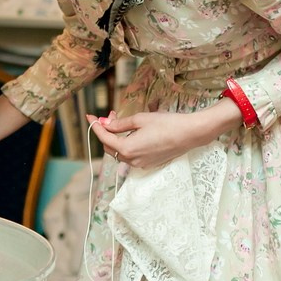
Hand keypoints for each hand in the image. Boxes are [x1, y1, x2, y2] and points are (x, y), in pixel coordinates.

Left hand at [90, 102, 238, 168]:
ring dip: (116, 138)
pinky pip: (130, 155)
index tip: (90, 116)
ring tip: (120, 122)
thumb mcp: (140, 119)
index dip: (95, 126)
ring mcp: (141, 164)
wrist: (190, 134)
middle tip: (109, 116)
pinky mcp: (149, 163)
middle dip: (106, 132)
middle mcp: (132, 160)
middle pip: (109, 147)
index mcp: (127, 149)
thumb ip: (119, 124)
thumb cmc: (166, 124)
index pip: (104, 138)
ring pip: (120, 152)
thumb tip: (105, 124)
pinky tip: (131, 133)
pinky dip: (126, 144)